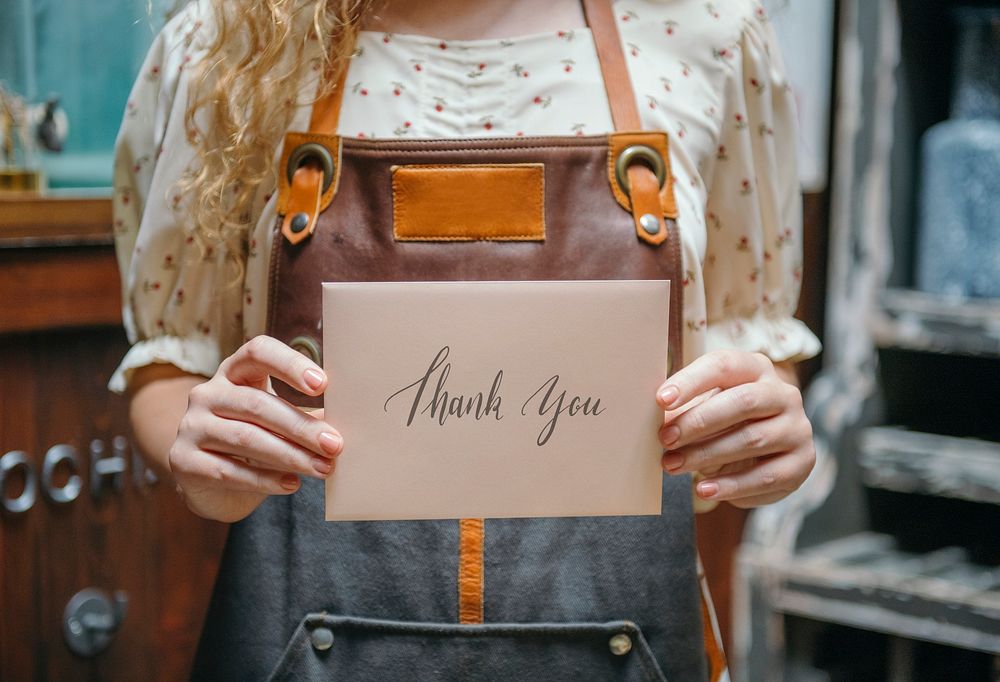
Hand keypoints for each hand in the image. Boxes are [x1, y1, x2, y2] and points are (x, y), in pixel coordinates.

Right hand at [168, 336, 343, 521]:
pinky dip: (265, 480)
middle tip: (335, 444)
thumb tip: (352, 419)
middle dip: (301, 426)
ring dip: (290, 455)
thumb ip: (306, 416)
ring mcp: (191, 426)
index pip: (258, 352)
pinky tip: (292, 484)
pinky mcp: (184, 460)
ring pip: (245, 438)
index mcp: (234, 373)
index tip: (323, 385)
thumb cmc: (256, 443)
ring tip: (323, 468)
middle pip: (257, 404)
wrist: (213, 485)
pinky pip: (229, 470)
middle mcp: (207, 393)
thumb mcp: (279, 423)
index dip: (290, 363)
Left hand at [655, 350, 814, 507]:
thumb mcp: (705, 405)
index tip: (661, 400)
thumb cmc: (724, 420)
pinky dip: (731, 485)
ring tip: (673, 466)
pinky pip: (765, 476)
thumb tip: (659, 420)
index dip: (691, 381)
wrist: (765, 450)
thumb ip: (684, 408)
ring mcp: (797, 428)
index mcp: (755, 368)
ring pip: (752, 440)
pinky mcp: (802, 462)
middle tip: (665, 439)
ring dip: (707, 455)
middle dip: (698, 422)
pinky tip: (704, 489)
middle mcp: (783, 393)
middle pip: (742, 402)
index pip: (724, 365)